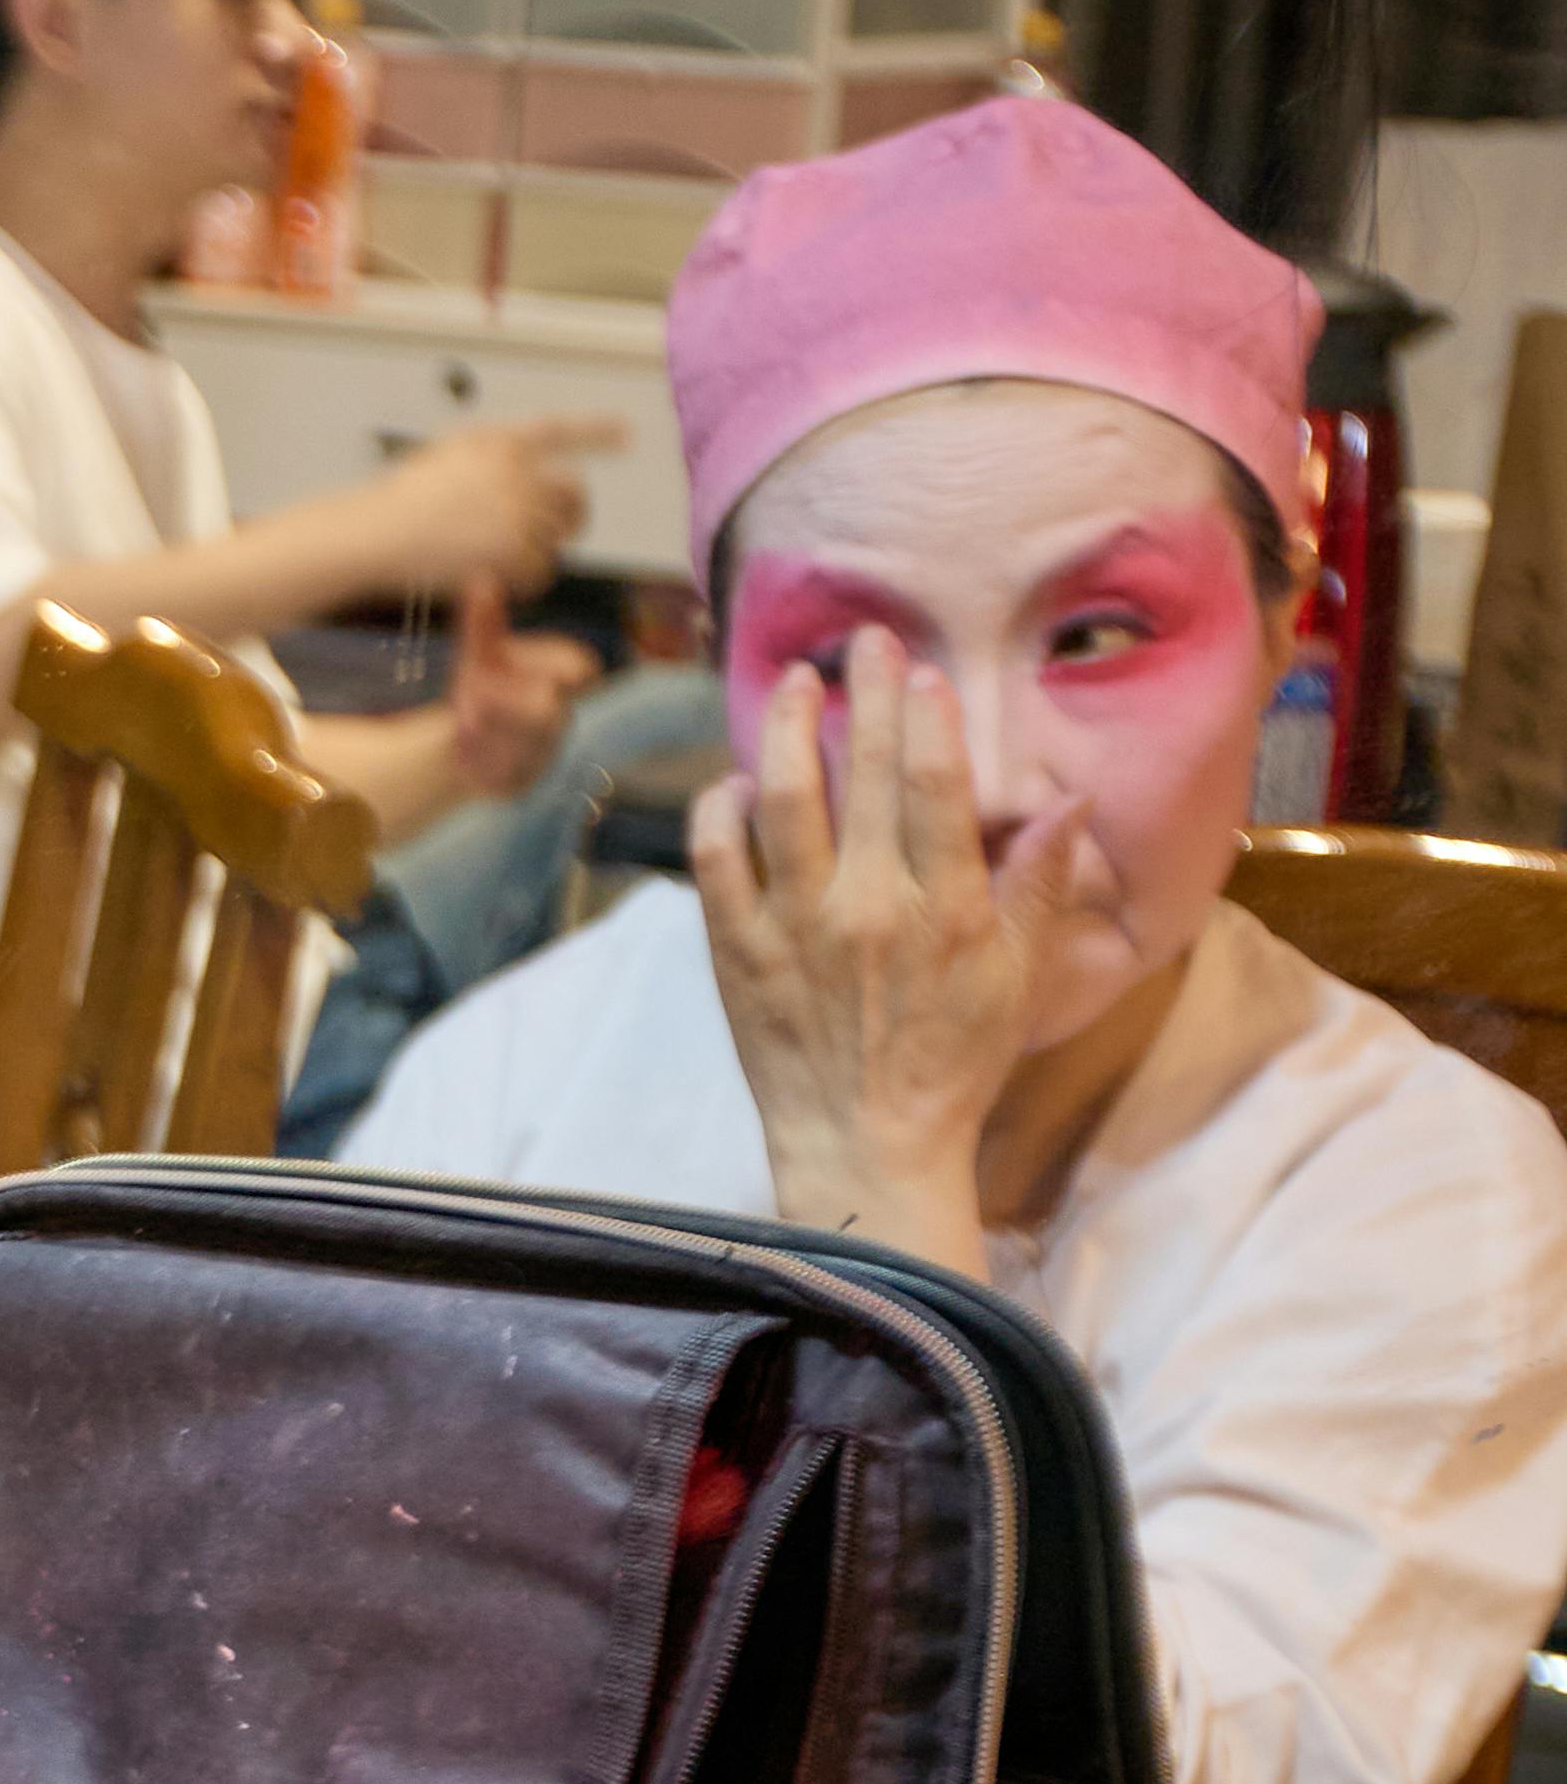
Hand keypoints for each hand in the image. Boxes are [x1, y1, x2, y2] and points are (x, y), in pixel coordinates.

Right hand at [360, 416, 614, 602]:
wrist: (375, 534)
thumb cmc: (397, 504)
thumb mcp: (443, 458)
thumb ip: (490, 460)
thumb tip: (531, 476)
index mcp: (499, 443)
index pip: (559, 432)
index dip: (595, 431)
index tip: (624, 434)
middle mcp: (518, 472)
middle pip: (573, 495)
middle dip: (571, 516)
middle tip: (556, 533)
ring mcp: (519, 511)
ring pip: (556, 539)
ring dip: (534, 554)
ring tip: (493, 560)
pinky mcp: (515, 549)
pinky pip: (540, 573)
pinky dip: (522, 583)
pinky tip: (492, 578)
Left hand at [441, 578, 598, 801]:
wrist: (465, 732)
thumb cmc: (486, 680)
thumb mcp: (481, 650)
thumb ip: (485, 621)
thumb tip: (483, 579)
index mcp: (567, 678)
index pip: (577, 667)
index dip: (526, 666)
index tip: (480, 668)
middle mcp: (564, 718)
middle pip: (548, 711)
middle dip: (501, 703)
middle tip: (463, 701)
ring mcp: (547, 753)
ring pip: (525, 748)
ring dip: (485, 735)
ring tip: (460, 725)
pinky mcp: (522, 784)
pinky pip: (503, 779)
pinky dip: (475, 765)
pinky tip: (460, 754)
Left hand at [687, 628, 1076, 1279]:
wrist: (866, 1142)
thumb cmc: (953, 1060)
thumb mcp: (1018, 975)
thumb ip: (1039, 884)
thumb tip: (1068, 801)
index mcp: (944, 909)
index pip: (934, 787)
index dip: (927, 719)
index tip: (923, 672)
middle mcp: (865, 908)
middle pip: (860, 775)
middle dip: (865, 696)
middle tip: (865, 640)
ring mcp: (792, 928)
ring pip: (780, 803)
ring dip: (784, 731)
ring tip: (794, 680)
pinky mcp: (736, 953)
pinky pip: (715, 864)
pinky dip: (718, 814)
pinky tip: (732, 782)